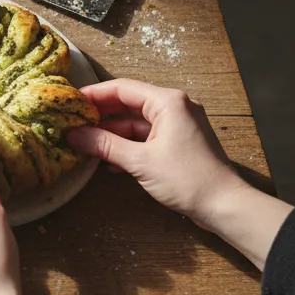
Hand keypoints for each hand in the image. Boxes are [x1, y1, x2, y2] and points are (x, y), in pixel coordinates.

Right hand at [66, 79, 291, 268]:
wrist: (225, 206)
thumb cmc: (188, 179)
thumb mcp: (140, 161)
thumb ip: (104, 145)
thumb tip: (73, 135)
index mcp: (168, 102)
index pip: (122, 88)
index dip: (93, 94)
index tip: (68, 102)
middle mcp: (174, 107)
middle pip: (128, 104)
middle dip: (100, 116)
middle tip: (72, 123)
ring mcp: (178, 125)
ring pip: (135, 123)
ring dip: (112, 134)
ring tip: (86, 145)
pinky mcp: (179, 143)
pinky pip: (146, 137)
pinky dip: (128, 146)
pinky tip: (109, 161)